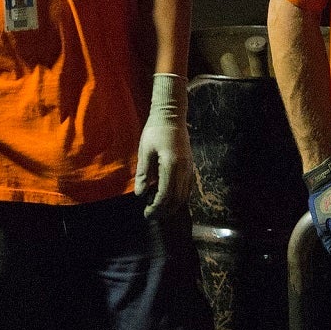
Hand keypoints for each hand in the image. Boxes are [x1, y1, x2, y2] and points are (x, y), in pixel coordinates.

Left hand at [133, 73, 195, 217]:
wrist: (172, 115)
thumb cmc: (155, 131)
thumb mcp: (145, 151)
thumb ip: (143, 173)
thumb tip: (140, 194)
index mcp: (171, 165)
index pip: (165, 194)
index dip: (156, 207)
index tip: (146, 212)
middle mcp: (184, 169)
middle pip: (178, 199)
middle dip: (164, 210)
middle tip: (151, 214)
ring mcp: (189, 167)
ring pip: (184, 194)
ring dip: (172, 205)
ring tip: (158, 207)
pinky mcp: (190, 165)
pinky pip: (186, 187)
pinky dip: (178, 196)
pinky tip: (167, 196)